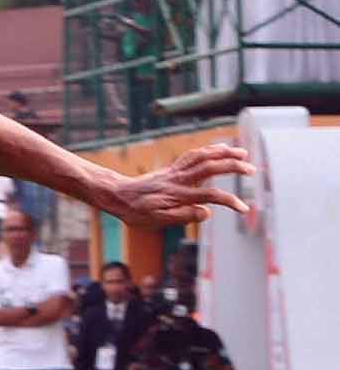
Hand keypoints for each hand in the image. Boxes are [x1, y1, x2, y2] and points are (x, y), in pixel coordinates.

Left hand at [100, 142, 251, 227]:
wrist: (117, 195)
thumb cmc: (136, 212)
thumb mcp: (156, 221)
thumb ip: (182, 216)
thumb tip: (207, 212)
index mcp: (177, 195)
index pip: (210, 196)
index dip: (229, 201)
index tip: (244, 209)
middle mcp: (178, 180)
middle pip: (210, 167)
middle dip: (233, 166)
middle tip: (252, 170)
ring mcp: (176, 171)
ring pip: (203, 156)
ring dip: (224, 152)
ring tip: (243, 153)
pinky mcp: (173, 167)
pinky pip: (194, 154)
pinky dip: (210, 149)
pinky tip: (221, 149)